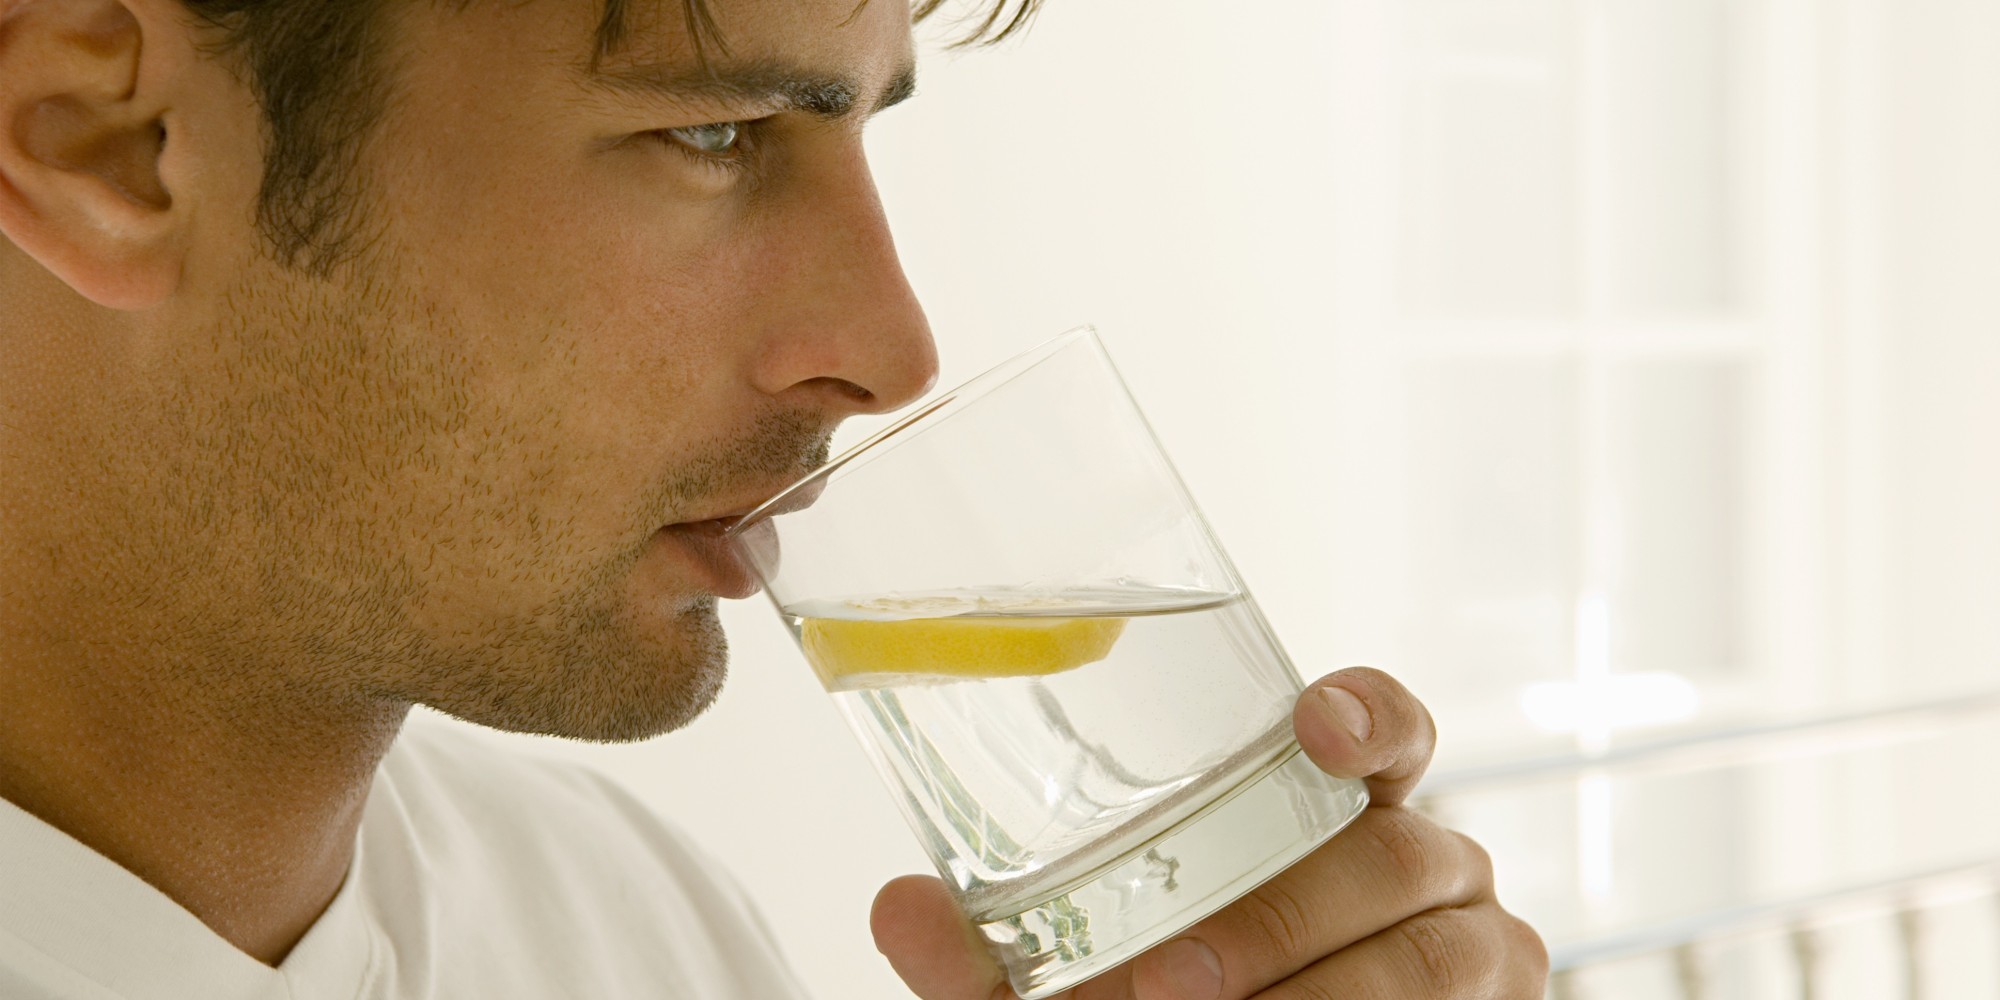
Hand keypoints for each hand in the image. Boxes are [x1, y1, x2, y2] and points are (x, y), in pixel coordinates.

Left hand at [870, 667, 1549, 999]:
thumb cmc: (1197, 988)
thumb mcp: (1085, 973)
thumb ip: (998, 950)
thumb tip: (899, 907)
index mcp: (1339, 805)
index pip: (1388, 728)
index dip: (1367, 715)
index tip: (1314, 727)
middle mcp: (1424, 860)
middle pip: (1385, 859)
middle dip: (1271, 924)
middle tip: (1167, 984)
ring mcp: (1475, 943)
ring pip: (1422, 963)